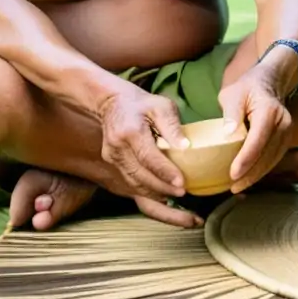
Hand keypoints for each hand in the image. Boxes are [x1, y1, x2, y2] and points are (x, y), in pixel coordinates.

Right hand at [96, 85, 189, 200]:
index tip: (181, 183)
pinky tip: (160, 193)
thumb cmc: (142, 103)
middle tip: (182, 192)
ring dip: (153, 192)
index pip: (148, 157)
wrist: (113, 102)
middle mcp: (117, 147)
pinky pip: (129, 180)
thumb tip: (186, 147)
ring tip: (174, 196)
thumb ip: (173, 126)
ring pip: (133, 182)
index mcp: (130, 132)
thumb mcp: (162, 106)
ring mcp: (111, 156)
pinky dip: (144, 190)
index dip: (165, 172)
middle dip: (162, 187)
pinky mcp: (111, 162)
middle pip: (140, 174)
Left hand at [218, 63, 295, 192]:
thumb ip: (231, 113)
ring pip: (274, 159)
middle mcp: (284, 122)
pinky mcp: (287, 137)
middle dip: (252, 174)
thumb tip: (227, 135)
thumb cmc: (248, 88)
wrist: (270, 81)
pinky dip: (264, 169)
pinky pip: (276, 157)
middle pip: (268, 154)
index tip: (233, 174)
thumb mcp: (233, 94)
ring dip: (258, 175)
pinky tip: (250, 177)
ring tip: (239, 187)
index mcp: (269, 111)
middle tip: (233, 188)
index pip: (258, 140)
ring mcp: (288, 131)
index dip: (246, 159)